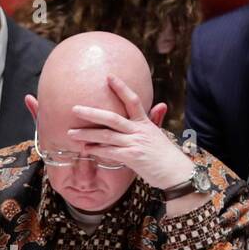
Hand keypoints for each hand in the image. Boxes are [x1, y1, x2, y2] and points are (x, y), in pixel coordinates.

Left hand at [68, 75, 193, 188]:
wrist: (176, 173)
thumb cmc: (166, 156)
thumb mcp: (160, 134)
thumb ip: (155, 119)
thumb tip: (161, 104)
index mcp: (145, 123)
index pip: (132, 100)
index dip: (121, 87)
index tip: (108, 76)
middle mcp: (139, 130)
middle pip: (112, 118)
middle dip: (92, 113)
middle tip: (75, 108)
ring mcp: (135, 143)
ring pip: (106, 135)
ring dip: (87, 134)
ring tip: (71, 132)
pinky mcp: (132, 157)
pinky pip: (110, 152)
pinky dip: (96, 150)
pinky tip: (85, 149)